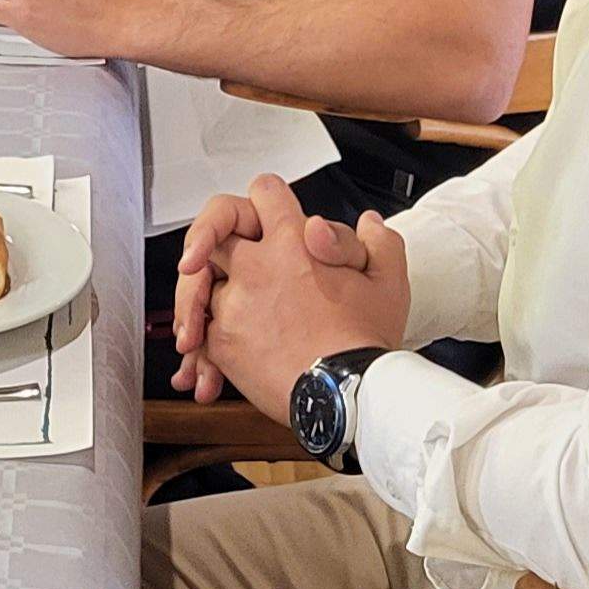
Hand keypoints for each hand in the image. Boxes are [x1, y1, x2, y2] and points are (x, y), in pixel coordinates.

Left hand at [172, 175, 411, 416]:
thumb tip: (369, 223)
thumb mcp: (390, 284)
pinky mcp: (220, 341)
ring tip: (217, 321)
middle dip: (214, 241)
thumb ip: (381, 243)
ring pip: (201, 285)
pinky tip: (211, 367)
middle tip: (213, 258)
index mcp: (294, 243)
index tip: (262, 220)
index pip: (265, 192)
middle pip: (215, 232)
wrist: (343, 396)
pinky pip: (198, 332)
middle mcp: (256, 267)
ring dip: (204, 299)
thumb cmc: (364, 345)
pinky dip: (201, 347)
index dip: (266, 201)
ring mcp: (234, 303)